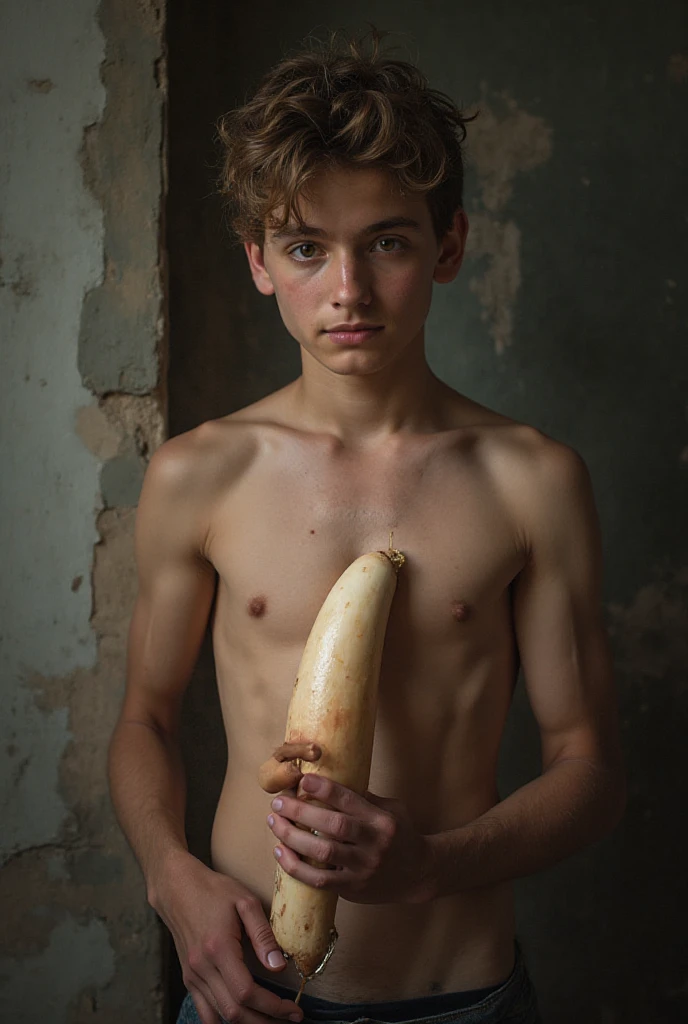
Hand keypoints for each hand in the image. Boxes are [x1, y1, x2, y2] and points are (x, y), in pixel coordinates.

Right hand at [151, 851, 303, 1023]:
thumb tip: (279, 966)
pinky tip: (243, 1019)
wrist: (177, 888)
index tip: (294, 1010)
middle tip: (290, 1019)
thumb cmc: (214, 890)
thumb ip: (263, 935)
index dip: (273, 1007)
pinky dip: (224, 1022)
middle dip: (266, 1021)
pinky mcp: (188, 978)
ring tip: (271, 1020)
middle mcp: (202, 968)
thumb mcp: (245, 902)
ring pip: (220, 1016)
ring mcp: (192, 976)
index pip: (247, 992)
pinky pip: (205, 1012)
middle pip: (235, 1012)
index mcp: (218, 948)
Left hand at [267, 774, 436, 904]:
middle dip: (301, 811)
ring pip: (322, 853)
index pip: (350, 800)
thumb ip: (364, 799)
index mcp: (382, 821)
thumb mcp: (391, 810)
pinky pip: (319, 880)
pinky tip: (281, 852)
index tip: (303, 779)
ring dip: (293, 837)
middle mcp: (374, 844)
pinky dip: (296, 867)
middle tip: (278, 802)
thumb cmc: (400, 835)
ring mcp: (363, 868)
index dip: (325, 789)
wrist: (418, 874)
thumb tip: (328, 783)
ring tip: (275, 823)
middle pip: (333, 826)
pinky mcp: (353, 888)